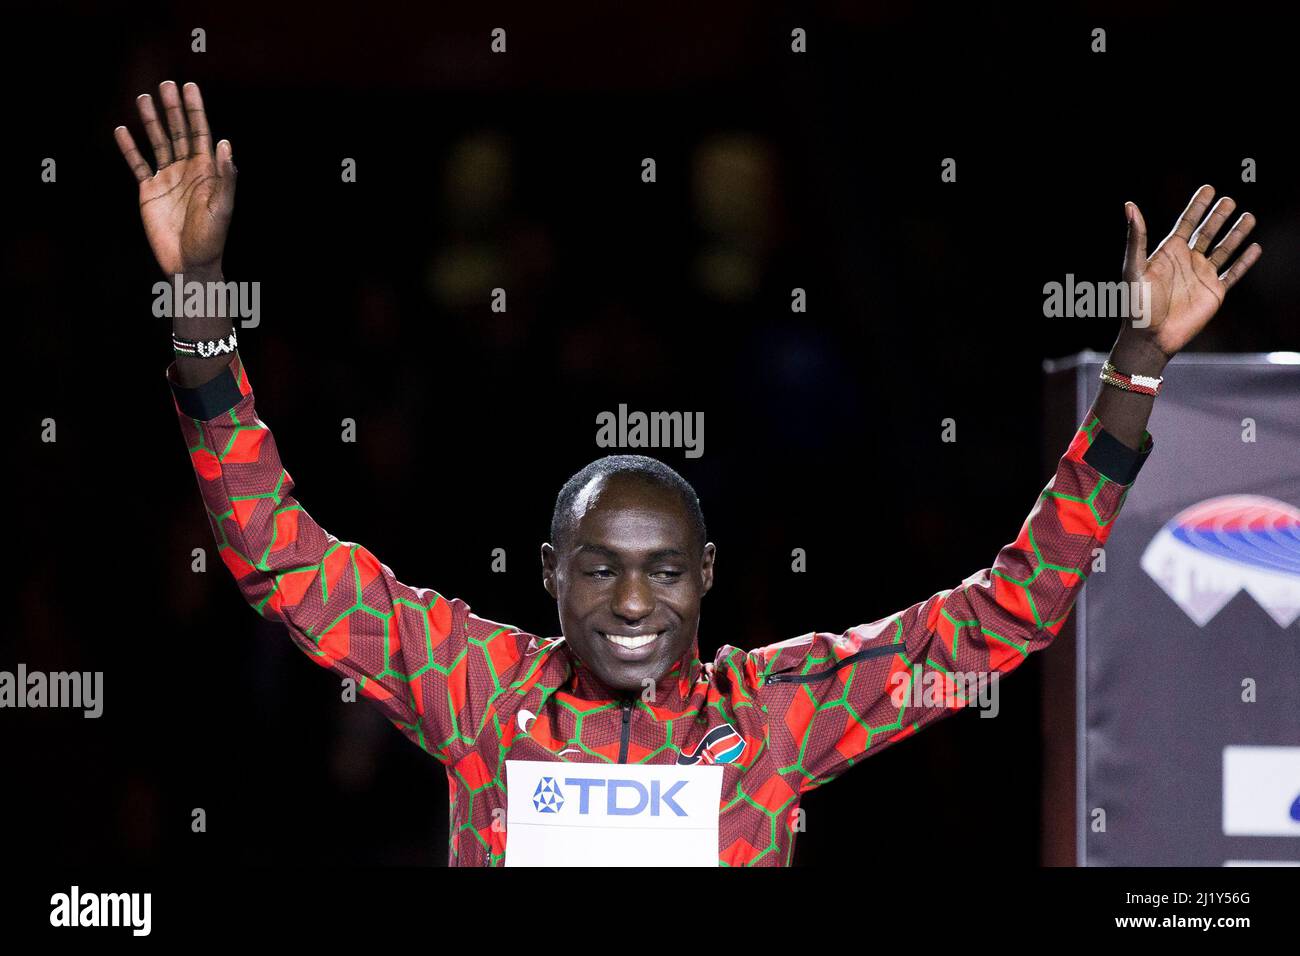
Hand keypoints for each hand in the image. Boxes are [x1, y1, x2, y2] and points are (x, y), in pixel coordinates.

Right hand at [114, 81, 235, 276]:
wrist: (189, 263)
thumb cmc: (211, 239)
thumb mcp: (223, 208)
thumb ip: (224, 177)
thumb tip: (224, 143)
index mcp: (207, 172)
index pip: (202, 133)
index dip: (196, 110)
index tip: (190, 87)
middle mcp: (187, 170)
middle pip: (179, 132)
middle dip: (173, 109)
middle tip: (166, 84)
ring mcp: (168, 179)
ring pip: (158, 143)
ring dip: (152, 122)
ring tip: (143, 98)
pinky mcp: (149, 190)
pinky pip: (138, 164)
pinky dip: (129, 148)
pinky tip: (122, 130)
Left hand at [1120, 184, 1260, 360]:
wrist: (1149, 337)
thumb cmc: (1136, 305)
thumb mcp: (1134, 267)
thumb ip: (1136, 238)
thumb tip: (1129, 206)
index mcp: (1168, 253)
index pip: (1186, 223)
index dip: (1197, 206)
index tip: (1209, 189)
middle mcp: (1186, 262)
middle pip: (1207, 232)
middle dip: (1218, 217)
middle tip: (1230, 200)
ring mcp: (1202, 276)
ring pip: (1223, 249)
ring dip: (1236, 234)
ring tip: (1249, 216)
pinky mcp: (1214, 293)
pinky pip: (1234, 273)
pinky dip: (1245, 261)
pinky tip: (1255, 247)